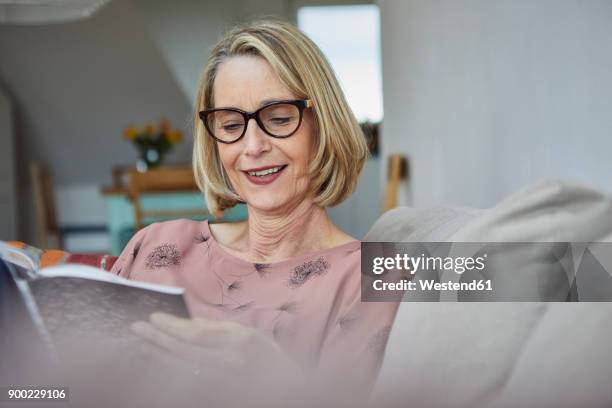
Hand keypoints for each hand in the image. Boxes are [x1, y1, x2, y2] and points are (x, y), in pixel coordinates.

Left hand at [131, 313, 302, 384]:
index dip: (173, 326)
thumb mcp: (247, 333)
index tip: (154, 317)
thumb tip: (187, 323)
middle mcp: (229, 362)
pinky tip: (156, 361)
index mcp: (239, 342)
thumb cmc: (266, 355)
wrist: (283, 386)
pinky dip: (169, 370)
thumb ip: (217, 328)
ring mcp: (222, 380)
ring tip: (140, 344)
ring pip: (181, 367)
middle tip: (137, 327)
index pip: (197, 333)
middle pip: (184, 350)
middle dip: (158, 338)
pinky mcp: (215, 392)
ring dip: (157, 355)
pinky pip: (187, 380)